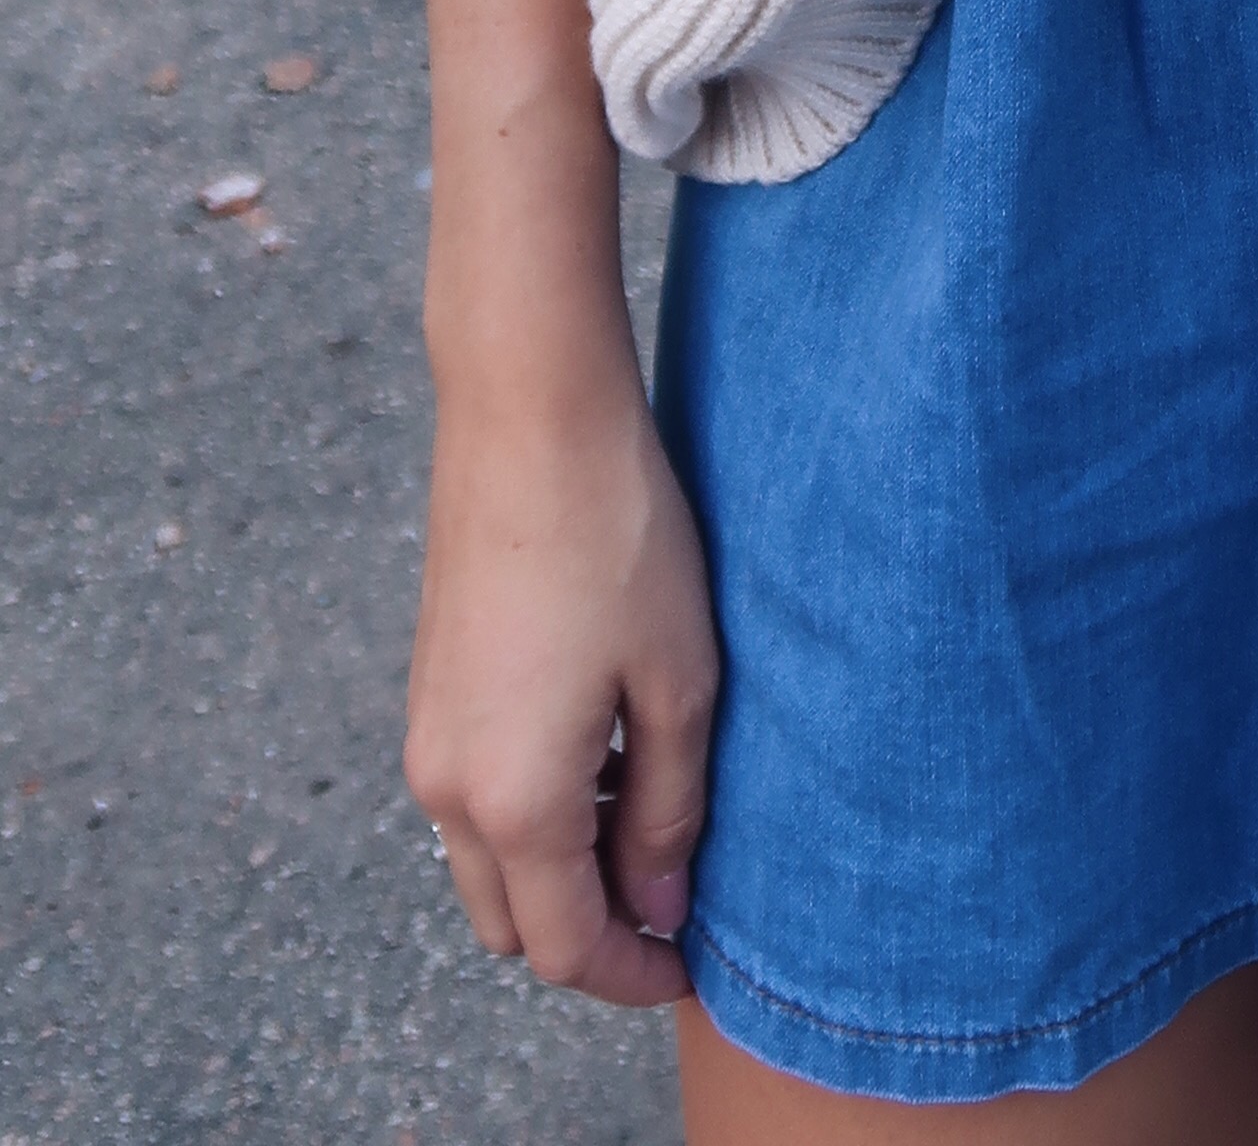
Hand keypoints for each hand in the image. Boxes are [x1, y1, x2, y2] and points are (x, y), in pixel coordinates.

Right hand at [405, 361, 717, 1004]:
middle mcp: (448, 789)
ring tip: (652, 813)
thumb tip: (658, 905)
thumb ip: (668, 809)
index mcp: (514, 801)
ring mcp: (428, 738)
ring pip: (489, 863)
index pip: (567, 947)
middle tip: (677, 893)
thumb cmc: (619, 538)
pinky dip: (533, 814)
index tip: (691, 968)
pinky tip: (605, 750)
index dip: (632, 975)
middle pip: (514, 924)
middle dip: (591, 933)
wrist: (530, 419)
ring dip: (560, 870)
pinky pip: (474, 800)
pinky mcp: (431, 691)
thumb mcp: (679, 680)